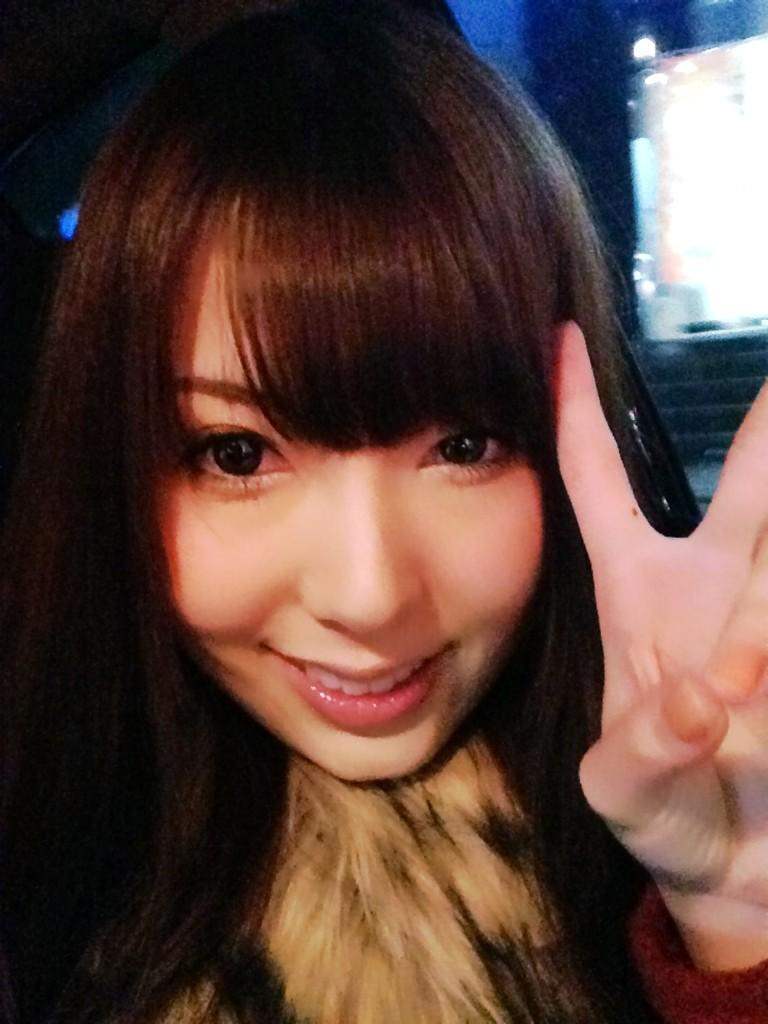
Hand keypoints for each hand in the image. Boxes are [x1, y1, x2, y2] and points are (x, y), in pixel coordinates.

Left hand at [555, 322, 767, 971]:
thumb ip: (643, 759)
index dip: (575, 409)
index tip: (561, 333)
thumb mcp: (627, 797)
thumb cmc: (668, 820)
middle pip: (749, 483)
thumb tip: (700, 703)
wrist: (743, 878)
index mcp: (638, 594)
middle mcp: (715, 586)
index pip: (596, 480)